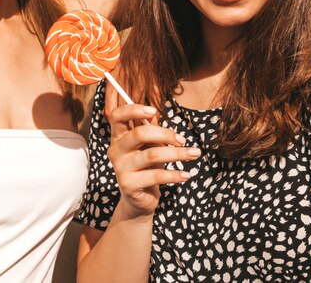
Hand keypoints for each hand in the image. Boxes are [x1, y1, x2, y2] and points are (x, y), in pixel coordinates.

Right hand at [105, 88, 200, 218]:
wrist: (138, 199)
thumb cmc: (146, 167)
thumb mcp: (149, 147)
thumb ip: (151, 131)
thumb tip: (154, 114)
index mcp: (118, 137)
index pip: (118, 116)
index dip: (133, 110)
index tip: (153, 111)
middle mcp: (116, 150)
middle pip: (139, 133)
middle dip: (166, 134)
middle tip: (182, 140)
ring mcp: (121, 168)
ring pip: (152, 154)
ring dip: (178, 154)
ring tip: (194, 154)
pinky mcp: (129, 185)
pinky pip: (157, 176)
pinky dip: (175, 174)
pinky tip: (186, 175)